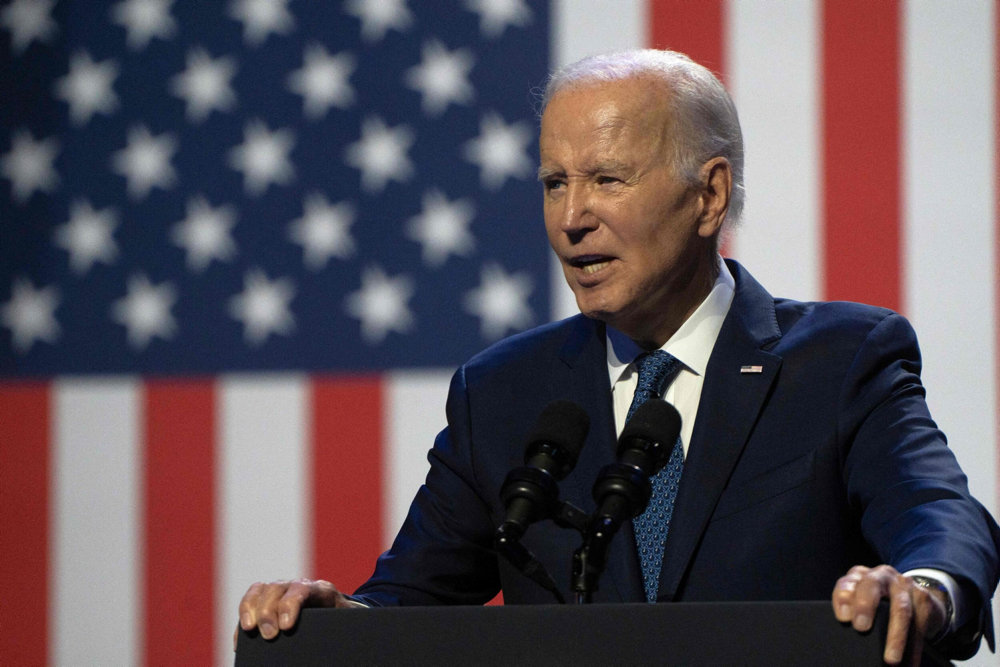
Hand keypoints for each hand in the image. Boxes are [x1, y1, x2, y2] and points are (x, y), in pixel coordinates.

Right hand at [233, 578, 363, 649]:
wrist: (340, 611)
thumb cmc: (343, 621)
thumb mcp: (345, 624)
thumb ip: (337, 630)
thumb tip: (329, 645)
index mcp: (321, 590)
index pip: (302, 590)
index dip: (291, 605)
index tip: (286, 627)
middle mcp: (298, 585)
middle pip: (277, 589)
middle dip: (269, 612)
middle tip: (269, 636)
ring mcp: (282, 589)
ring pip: (261, 590)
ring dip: (251, 609)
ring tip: (249, 631)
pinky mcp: (269, 598)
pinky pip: (251, 599)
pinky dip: (243, 615)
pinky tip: (241, 636)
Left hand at [832, 564, 947, 664]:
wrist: (918, 594)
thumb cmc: (881, 599)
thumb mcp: (862, 596)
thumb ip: (850, 604)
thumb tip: (845, 624)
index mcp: (861, 575)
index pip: (847, 583)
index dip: (843, 598)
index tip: (843, 618)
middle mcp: (882, 575)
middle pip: (871, 585)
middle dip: (865, 606)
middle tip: (861, 628)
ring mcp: (904, 585)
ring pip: (900, 609)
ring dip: (896, 636)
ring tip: (891, 660)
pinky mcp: (923, 599)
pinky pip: (919, 625)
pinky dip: (914, 648)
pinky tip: (910, 664)